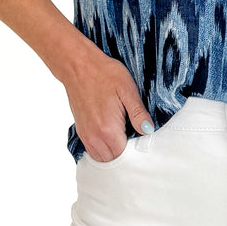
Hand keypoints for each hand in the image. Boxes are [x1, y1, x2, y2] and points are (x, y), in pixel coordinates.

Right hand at [62, 43, 153, 161]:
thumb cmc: (103, 73)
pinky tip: (112, 135)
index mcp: (108, 129)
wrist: (78, 65)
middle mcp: (94, 136)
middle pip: (114, 160)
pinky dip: (103, 148)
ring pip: (102, 158)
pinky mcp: (81, 130)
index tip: (142, 138)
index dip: (137, 150)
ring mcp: (85, 135)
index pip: (126, 155)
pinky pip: (93, 150)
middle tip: (135, 136)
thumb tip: (148, 130)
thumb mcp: (127, 89)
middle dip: (126, 153)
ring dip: (114, 152)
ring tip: (124, 136)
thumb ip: (138, 113)